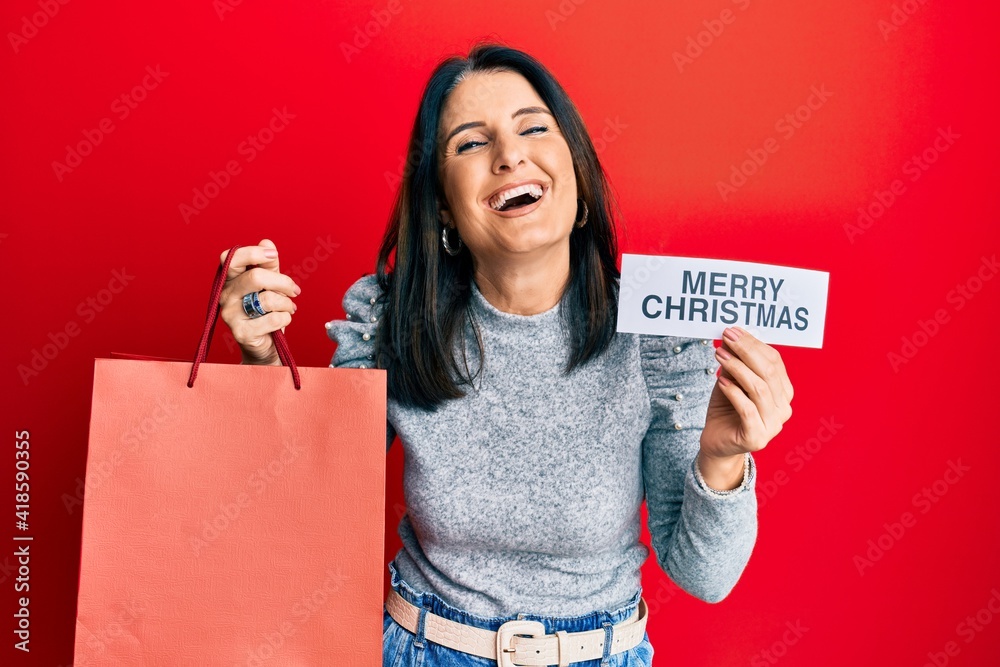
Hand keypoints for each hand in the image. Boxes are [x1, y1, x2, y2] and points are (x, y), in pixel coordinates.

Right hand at [217, 239, 300, 365]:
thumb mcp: (270, 284)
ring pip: (267, 299)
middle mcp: (225, 296)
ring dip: (286, 304)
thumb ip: (269, 265)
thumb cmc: (266, 312)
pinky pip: (273, 318)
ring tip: (288, 308)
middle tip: (294, 290)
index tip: (273, 255)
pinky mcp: (241, 332)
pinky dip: (285, 318)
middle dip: (282, 282)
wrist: (266, 345)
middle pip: (255, 277)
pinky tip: (283, 321)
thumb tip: (266, 242)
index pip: (231, 258)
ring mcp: (230, 315)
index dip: (253, 253)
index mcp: (230, 280)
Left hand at [700, 326, 793, 461]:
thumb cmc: (725, 410)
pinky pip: (747, 409)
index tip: (733, 331)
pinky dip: (733, 392)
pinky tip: (721, 381)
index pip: (774, 361)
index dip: (754, 344)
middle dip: (746, 351)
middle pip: (768, 372)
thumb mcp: (730, 381)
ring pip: (759, 389)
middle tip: (726, 337)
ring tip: (719, 355)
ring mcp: (773, 425)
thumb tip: (731, 337)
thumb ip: (735, 363)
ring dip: (737, 368)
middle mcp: (783, 408)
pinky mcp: (757, 437)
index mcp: (783, 392)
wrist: (717, 443)